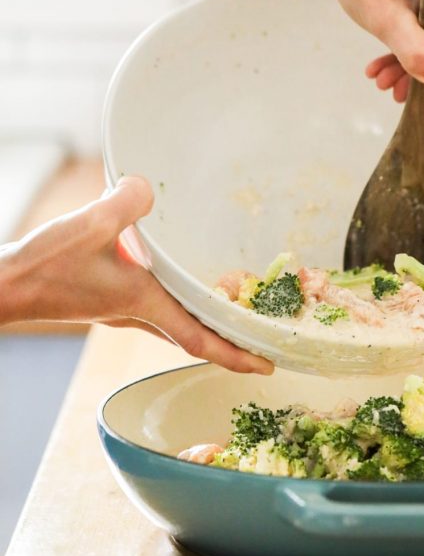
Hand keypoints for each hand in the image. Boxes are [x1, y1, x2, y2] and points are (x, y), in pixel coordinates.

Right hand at [0, 176, 272, 374]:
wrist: (4, 284)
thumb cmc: (45, 265)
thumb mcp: (92, 224)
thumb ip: (128, 202)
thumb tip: (148, 189)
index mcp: (144, 302)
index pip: (201, 339)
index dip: (236, 355)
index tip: (266, 367)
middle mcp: (137, 312)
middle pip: (194, 335)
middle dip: (228, 341)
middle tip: (260, 338)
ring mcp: (120, 308)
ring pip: (174, 319)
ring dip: (203, 318)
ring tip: (231, 307)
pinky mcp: (105, 297)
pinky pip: (154, 303)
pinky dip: (176, 298)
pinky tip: (174, 274)